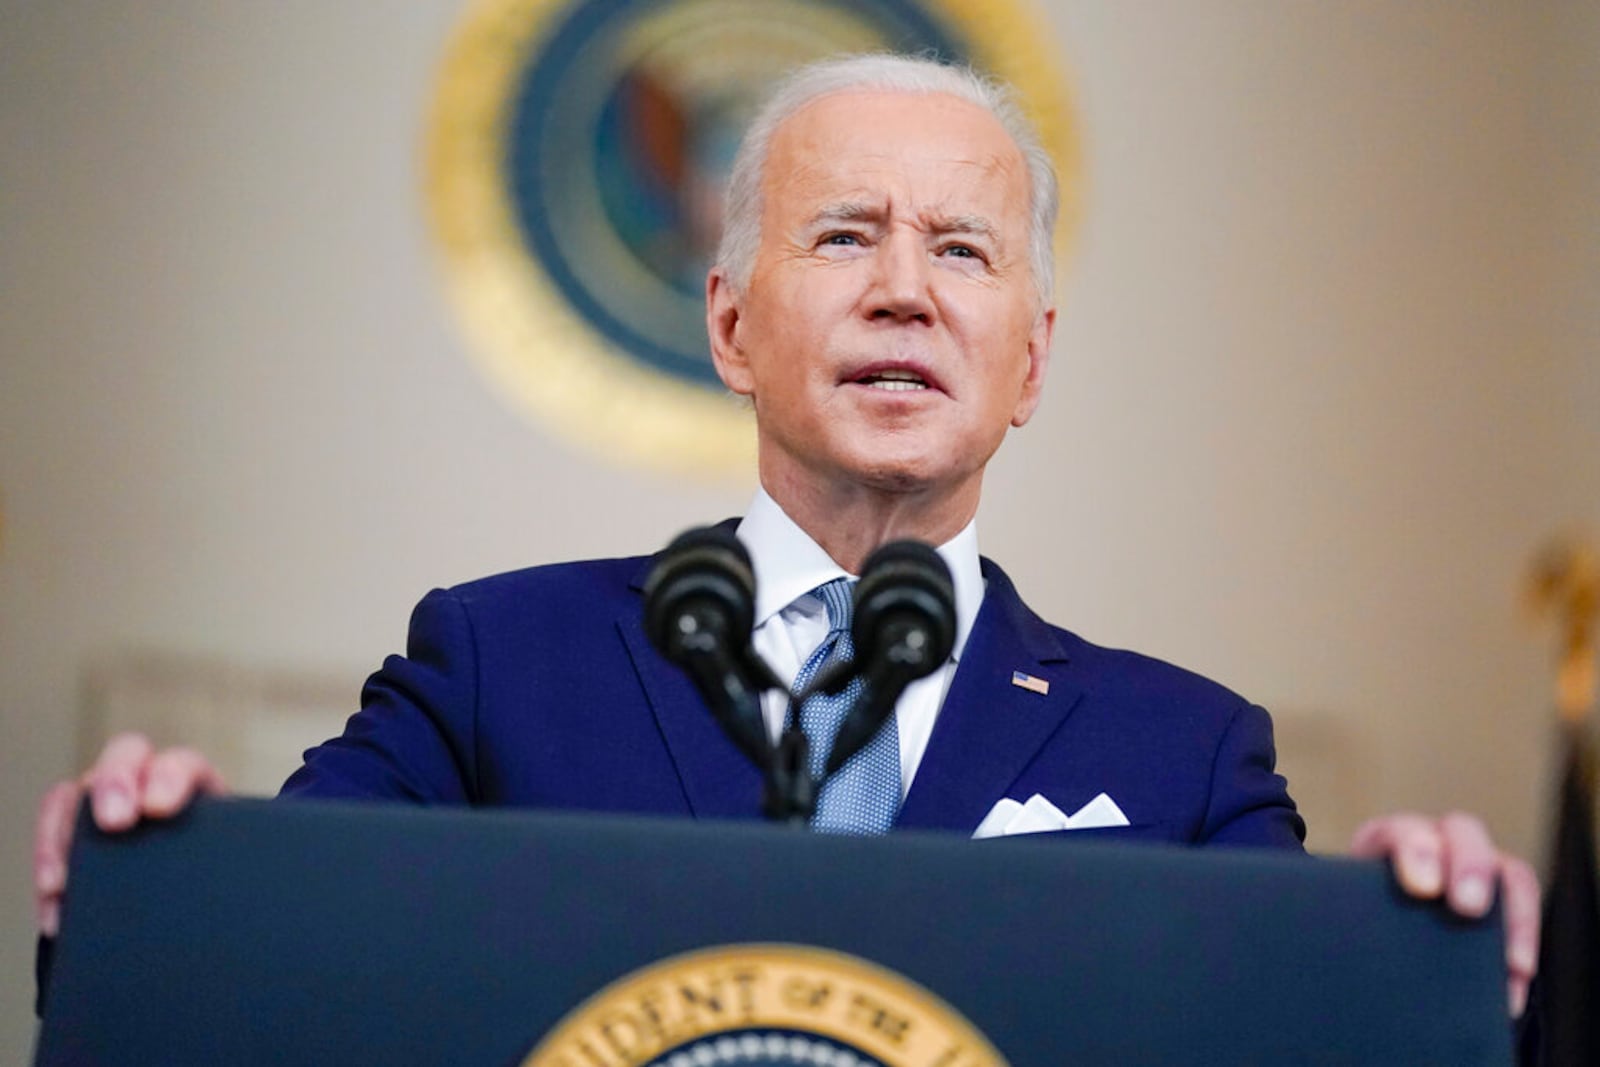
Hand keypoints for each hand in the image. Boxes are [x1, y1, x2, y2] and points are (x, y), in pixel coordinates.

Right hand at [33, 732, 226, 936]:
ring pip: (76, 795)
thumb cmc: (226, 878)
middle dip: (115, 784)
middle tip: (115, 823)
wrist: (204, 904)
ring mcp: (108, 807)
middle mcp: (146, 785)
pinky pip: (52, 837)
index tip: (161, 809)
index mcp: (196, 788)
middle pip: (125, 759)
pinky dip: (48, 867)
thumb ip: (243, 864)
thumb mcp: (236, 864)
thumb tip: (283, 887)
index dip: (171, 779)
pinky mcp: (78, 839)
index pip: (182, 765)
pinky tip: (56, 909)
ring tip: (64, 881)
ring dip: (65, 832)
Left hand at [1350, 811, 1539, 1017]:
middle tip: (1468, 908)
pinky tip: (1516, 980)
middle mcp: (1437, 843)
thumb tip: (1336, 945)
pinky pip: (1525, 909)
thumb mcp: (1348, 909)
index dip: (1416, 852)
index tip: (1422, 889)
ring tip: (1512, 962)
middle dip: (1470, 867)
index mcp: (1387, 842)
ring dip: (1513, 911)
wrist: (1372, 935)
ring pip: (1507, 870)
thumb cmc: (1354, 919)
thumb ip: (1348, 915)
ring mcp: (1475, 867)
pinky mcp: (1502, 898)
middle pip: (1462, 833)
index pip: (1402, 832)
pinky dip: (1524, 942)